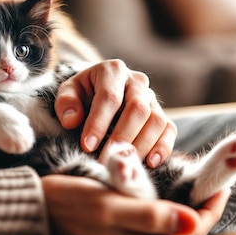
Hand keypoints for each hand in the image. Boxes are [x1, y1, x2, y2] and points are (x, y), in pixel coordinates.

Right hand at [42, 174, 230, 234]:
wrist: (34, 208)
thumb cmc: (68, 202)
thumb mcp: (109, 205)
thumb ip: (150, 216)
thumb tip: (194, 223)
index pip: (192, 232)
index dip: (211, 208)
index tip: (222, 183)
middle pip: (187, 233)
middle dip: (204, 207)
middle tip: (213, 179)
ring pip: (173, 230)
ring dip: (188, 208)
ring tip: (195, 183)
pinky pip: (156, 228)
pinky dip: (169, 210)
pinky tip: (169, 193)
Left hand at [54, 59, 176, 167]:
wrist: (98, 93)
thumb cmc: (82, 95)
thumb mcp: (68, 93)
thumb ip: (66, 103)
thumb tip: (72, 120)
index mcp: (113, 71)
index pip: (109, 97)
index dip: (99, 123)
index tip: (87, 146)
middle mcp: (137, 82)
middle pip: (138, 109)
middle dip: (122, 136)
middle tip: (107, 159)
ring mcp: (152, 99)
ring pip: (157, 121)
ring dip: (141, 145)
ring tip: (124, 163)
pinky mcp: (163, 115)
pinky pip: (169, 130)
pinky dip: (162, 148)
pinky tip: (149, 163)